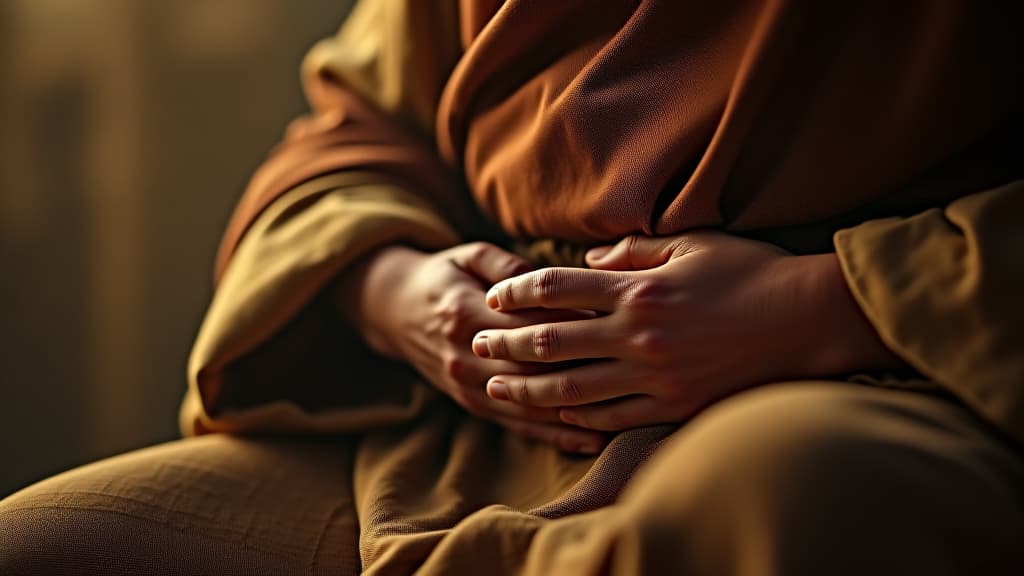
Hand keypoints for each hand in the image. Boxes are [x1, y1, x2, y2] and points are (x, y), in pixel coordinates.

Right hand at [336, 242, 605, 452]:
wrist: (392, 311)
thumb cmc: (442, 275)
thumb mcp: (469, 256)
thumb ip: (508, 269)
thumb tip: (553, 282)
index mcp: (466, 314)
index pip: (530, 323)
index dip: (575, 324)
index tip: (617, 322)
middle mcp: (465, 355)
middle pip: (534, 368)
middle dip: (585, 369)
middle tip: (634, 367)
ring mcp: (468, 385)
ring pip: (529, 404)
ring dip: (576, 410)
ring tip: (625, 411)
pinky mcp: (471, 404)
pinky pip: (517, 424)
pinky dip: (555, 434)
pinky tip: (591, 439)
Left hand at [471, 232, 901, 430]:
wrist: (808, 321)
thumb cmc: (752, 274)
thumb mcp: (692, 244)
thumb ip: (632, 253)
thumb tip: (586, 263)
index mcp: (638, 288)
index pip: (556, 288)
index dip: (517, 290)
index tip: (494, 295)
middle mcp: (637, 334)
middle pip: (551, 341)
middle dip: (505, 342)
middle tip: (475, 343)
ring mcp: (654, 375)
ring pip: (571, 387)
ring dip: (527, 387)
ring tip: (497, 386)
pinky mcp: (673, 404)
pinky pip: (611, 415)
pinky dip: (576, 415)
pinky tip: (553, 413)